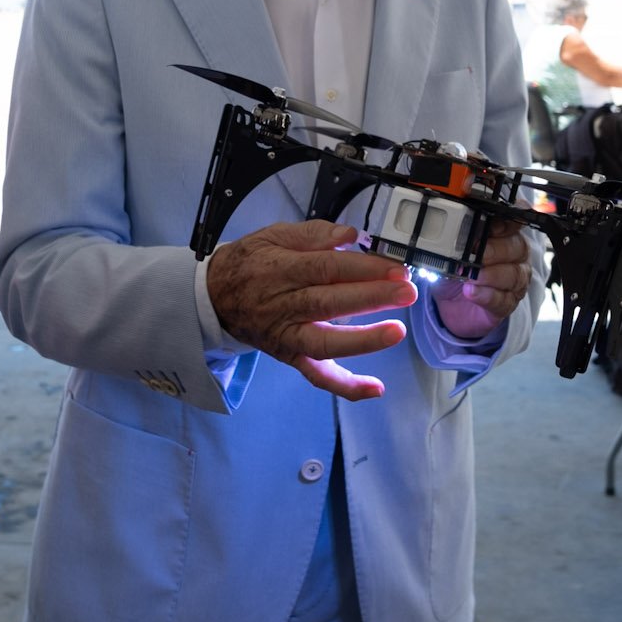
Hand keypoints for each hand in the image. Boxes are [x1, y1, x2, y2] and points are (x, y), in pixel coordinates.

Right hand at [206, 221, 414, 400]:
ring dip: (363, 340)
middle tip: (406, 291)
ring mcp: (286, 336)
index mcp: (280, 270)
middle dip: (371, 298)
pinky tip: (374, 388)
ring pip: (324, 342)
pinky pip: (317, 376)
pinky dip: (345, 386)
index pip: (326, 268)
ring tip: (396, 332)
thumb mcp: (274, 235)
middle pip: (329, 302)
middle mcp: (283, 306)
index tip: (394, 267)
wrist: (215, 296)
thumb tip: (350, 235)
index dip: (362, 268)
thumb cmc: (251, 262)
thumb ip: (313, 234)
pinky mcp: (289, 356)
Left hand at [434, 219, 531, 337]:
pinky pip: (503, 300)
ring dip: (491, 274)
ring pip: (514, 275)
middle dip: (495, 249)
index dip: (506, 222)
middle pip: (517, 248)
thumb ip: (453, 240)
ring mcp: (515, 281)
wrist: (452, 302)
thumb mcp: (451, 251)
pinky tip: (472, 292)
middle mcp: (516, 256)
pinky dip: (486, 296)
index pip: (514, 222)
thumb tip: (442, 235)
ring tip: (473, 276)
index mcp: (505, 234)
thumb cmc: (457, 270)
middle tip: (476, 252)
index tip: (490, 225)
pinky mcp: (507, 303)